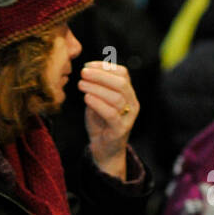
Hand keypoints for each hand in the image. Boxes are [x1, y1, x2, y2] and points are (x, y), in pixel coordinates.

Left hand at [78, 60, 138, 178]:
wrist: (104, 149)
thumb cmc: (100, 122)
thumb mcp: (98, 101)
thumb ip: (97, 88)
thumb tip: (87, 71)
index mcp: (128, 94)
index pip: (123, 74)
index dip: (105, 67)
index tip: (87, 65)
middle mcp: (132, 104)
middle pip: (121, 83)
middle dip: (101, 75)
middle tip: (83, 73)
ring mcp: (128, 117)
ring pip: (116, 98)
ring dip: (96, 88)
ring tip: (80, 85)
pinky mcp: (120, 130)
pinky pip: (111, 114)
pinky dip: (98, 104)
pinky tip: (86, 98)